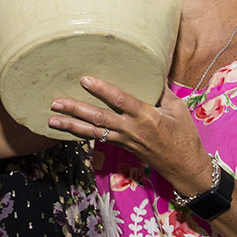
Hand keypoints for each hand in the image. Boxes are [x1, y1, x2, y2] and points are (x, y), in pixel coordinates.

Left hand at [50, 77, 214, 198]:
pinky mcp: (121, 147)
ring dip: (71, 126)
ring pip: (93, 132)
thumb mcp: (178, 109)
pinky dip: (82, 133)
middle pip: (99, 118)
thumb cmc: (184, 136)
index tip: (85, 80)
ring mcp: (124, 140)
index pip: (120, 101)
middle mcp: (131, 129)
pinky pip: (98, 138)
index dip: (102, 90)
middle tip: (56, 102)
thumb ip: (162, 90)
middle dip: (76, 110)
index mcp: (146, 117)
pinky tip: (68, 129)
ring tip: (52, 119)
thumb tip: (153, 70)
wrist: (184, 166)